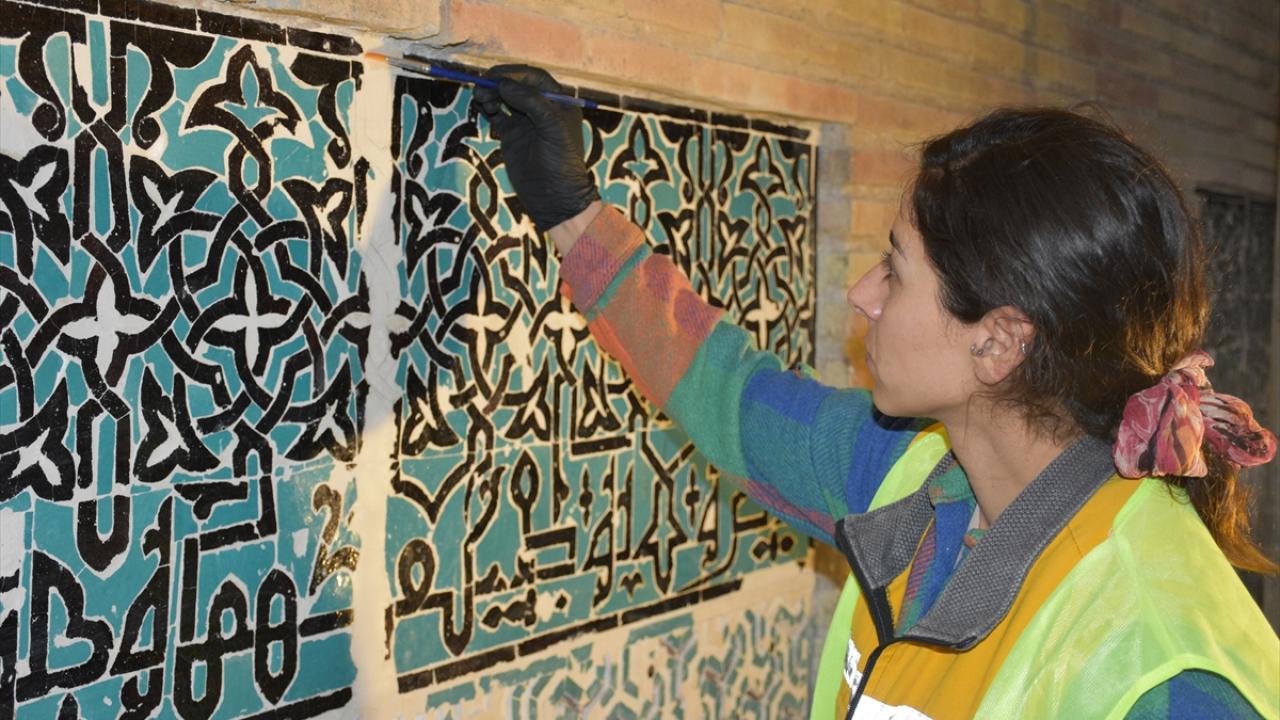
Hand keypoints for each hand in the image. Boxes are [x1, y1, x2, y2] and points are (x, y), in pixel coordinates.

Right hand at [472, 65, 599, 231]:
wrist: (553, 196)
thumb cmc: (560, 160)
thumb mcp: (552, 127)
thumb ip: (530, 102)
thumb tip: (503, 84)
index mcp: (558, 102)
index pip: (534, 78)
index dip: (514, 74)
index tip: (496, 77)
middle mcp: (541, 108)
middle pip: (516, 85)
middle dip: (498, 82)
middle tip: (482, 85)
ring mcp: (524, 121)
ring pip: (504, 97)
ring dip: (490, 94)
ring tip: (480, 99)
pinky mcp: (511, 134)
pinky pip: (496, 114)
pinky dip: (486, 107)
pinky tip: (480, 106)